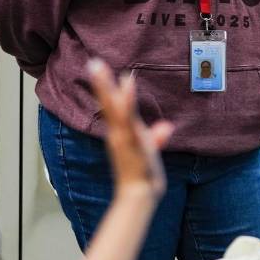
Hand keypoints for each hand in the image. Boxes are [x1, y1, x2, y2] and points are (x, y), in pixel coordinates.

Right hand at [87, 59, 169, 199]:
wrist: (137, 196)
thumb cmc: (142, 175)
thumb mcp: (150, 151)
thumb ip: (156, 137)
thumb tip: (166, 127)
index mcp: (119, 132)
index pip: (112, 106)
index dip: (106, 87)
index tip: (101, 68)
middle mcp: (117, 132)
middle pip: (108, 103)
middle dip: (101, 83)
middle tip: (93, 62)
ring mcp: (122, 136)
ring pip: (114, 107)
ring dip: (106, 87)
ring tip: (99, 68)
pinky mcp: (131, 141)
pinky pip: (128, 118)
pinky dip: (127, 102)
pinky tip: (126, 87)